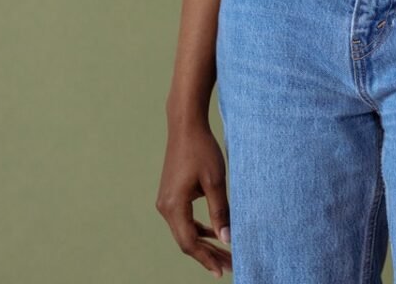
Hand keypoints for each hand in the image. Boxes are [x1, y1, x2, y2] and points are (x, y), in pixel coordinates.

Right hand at [156, 117, 231, 277]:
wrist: (185, 126)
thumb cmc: (202, 150)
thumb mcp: (216, 182)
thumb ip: (221, 212)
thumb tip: (227, 239)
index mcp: (174, 206)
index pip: (190, 243)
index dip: (207, 258)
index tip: (224, 269)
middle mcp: (165, 207)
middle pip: (187, 240)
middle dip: (208, 254)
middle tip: (230, 265)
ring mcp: (166, 201)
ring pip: (186, 231)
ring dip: (205, 242)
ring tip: (226, 253)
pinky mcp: (172, 195)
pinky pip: (185, 219)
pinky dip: (199, 228)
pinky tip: (214, 232)